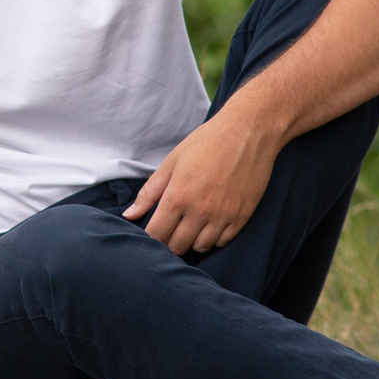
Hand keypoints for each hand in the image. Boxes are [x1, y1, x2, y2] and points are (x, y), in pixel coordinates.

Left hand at [123, 107, 278, 254]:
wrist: (249, 131)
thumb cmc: (207, 142)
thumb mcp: (172, 161)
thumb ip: (150, 192)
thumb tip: (129, 214)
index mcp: (178, 196)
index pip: (156, 234)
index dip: (151, 237)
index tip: (152, 232)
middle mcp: (200, 211)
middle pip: (177, 246)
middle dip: (169, 241)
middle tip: (170, 229)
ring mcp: (223, 216)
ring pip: (201, 247)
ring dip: (191, 240)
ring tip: (190, 225)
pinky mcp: (242, 217)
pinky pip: (223, 241)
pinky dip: (213, 238)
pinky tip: (209, 223)